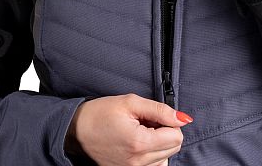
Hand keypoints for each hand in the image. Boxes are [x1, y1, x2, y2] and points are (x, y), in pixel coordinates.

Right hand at [64, 93, 192, 165]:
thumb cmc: (102, 112)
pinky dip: (152, 154)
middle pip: (173, 148)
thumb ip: (160, 110)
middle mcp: (138, 162)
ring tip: (140, 131)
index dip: (169, 122)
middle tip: (146, 122)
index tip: (153, 116)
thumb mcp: (131, 102)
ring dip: (159, 143)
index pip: (176, 137)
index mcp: (140, 143)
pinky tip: (138, 142)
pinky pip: (153, 165)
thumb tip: (183, 118)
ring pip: (165, 158)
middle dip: (165, 131)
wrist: (77, 129)